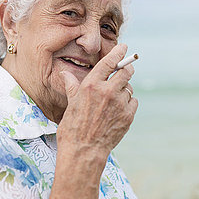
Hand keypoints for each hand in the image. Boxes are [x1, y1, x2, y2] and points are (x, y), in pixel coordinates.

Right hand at [58, 44, 137, 159]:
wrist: (83, 151)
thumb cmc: (72, 128)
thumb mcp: (70, 103)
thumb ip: (72, 85)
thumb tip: (65, 73)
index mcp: (91, 85)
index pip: (109, 62)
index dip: (118, 53)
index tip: (124, 48)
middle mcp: (107, 92)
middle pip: (126, 72)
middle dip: (126, 69)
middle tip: (124, 70)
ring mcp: (119, 104)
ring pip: (129, 89)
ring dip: (124, 90)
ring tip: (113, 100)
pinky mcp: (127, 116)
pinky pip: (133, 102)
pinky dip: (128, 103)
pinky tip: (118, 110)